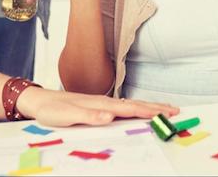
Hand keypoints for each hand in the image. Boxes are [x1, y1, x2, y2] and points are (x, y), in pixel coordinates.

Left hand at [18, 87, 179, 126]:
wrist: (40, 100)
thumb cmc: (53, 110)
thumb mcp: (68, 116)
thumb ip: (89, 116)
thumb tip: (110, 116)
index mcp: (101, 104)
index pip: (130, 109)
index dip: (149, 111)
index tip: (166, 113)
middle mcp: (105, 102)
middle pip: (136, 104)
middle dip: (157, 107)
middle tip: (176, 111)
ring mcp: (103, 103)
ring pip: (132, 104)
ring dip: (149, 106)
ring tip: (165, 109)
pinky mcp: (99, 106)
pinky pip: (124, 107)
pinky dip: (137, 108)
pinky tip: (140, 110)